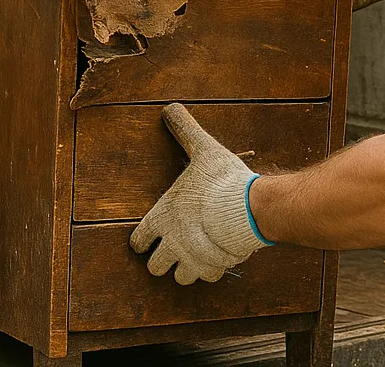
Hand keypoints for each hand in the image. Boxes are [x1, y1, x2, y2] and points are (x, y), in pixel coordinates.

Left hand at [129, 104, 271, 284]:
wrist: (246, 209)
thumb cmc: (220, 179)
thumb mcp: (201, 148)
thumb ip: (184, 129)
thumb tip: (170, 107)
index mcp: (162, 217)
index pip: (138, 241)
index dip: (142, 239)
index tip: (149, 237)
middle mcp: (171, 243)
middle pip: (155, 267)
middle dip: (163, 258)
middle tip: (174, 247)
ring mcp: (192, 259)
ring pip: (179, 277)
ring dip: (185, 268)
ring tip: (195, 254)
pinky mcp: (214, 267)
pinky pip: (208, 277)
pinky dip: (211, 270)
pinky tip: (218, 255)